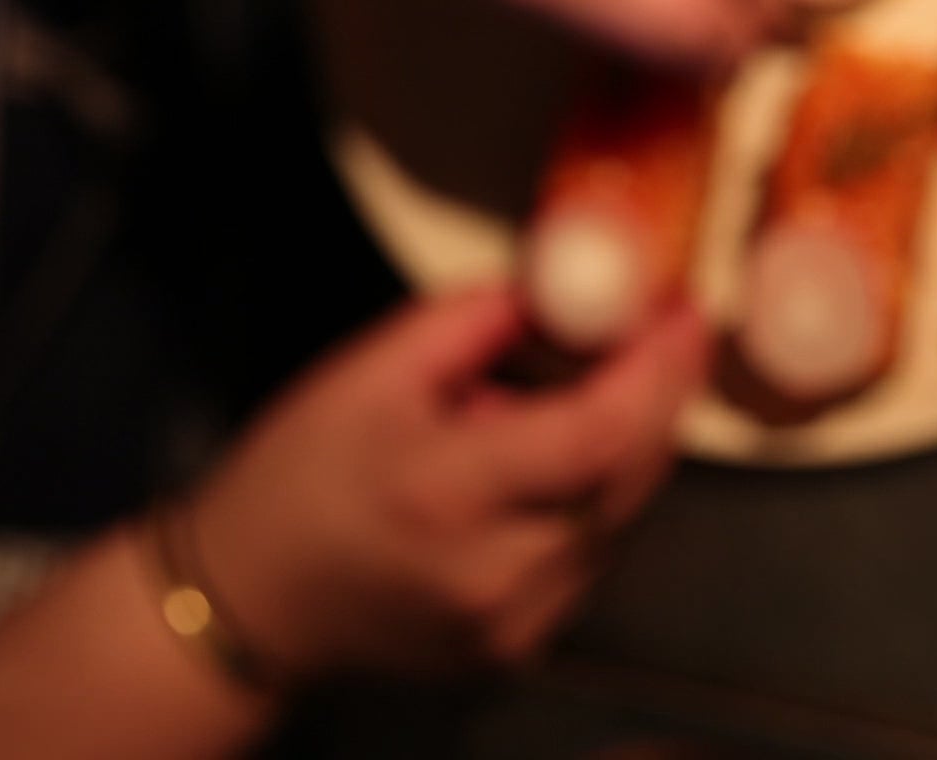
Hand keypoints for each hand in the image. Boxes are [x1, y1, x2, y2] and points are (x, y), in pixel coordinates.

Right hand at [183, 287, 706, 678]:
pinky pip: (592, 556)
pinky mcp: (520, 647)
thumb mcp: (369, 369)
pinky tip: (557, 464)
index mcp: (446, 491)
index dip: (658, 370)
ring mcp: (513, 623)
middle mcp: (493, 571)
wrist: (250, 603)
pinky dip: (595, 499)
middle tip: (666, 336)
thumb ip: (477, 319)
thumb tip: (567, 290)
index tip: (687, 314)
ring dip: (629, 449)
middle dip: (662, 398)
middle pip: (629, 478)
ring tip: (586, 395)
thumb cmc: (300, 477)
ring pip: (621, 519)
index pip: (599, 431)